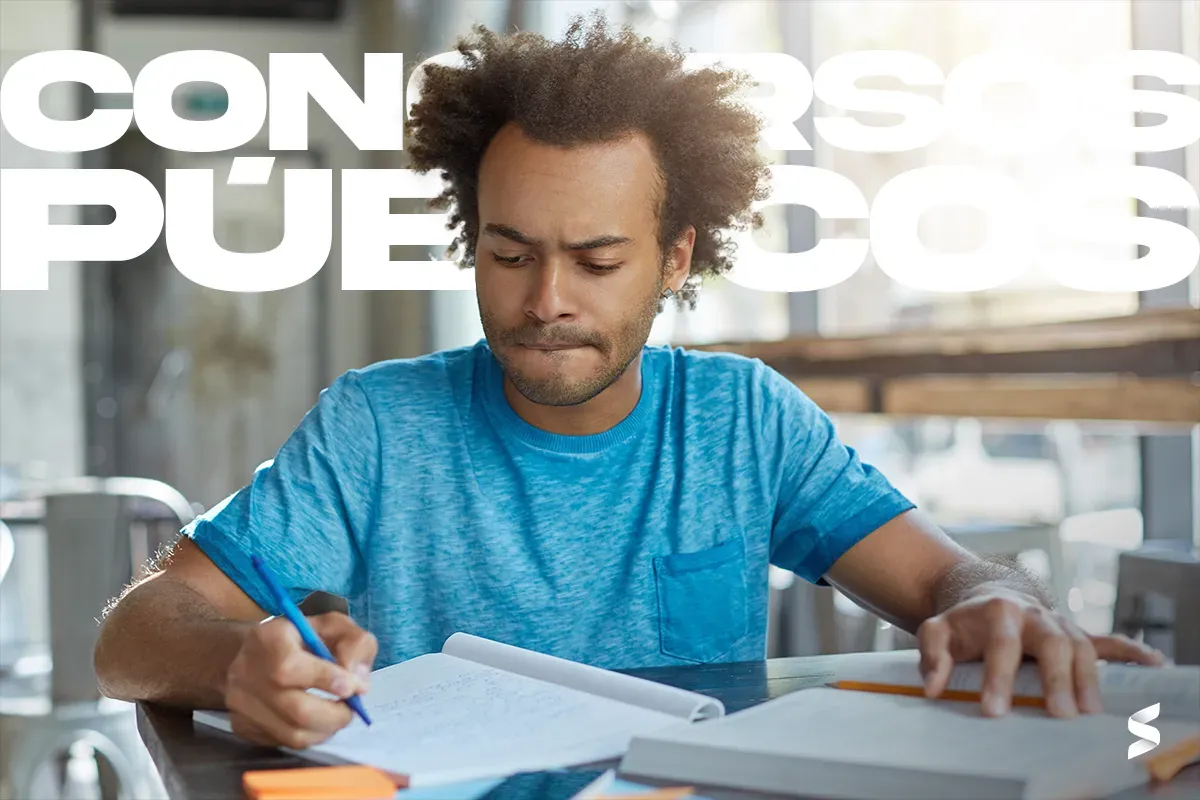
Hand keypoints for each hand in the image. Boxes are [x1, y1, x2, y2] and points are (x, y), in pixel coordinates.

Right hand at [225, 612, 377, 747]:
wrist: (257, 654)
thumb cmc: (301, 638)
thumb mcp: (334, 626)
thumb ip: (354, 644)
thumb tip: (358, 681)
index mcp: (269, 639)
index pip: (290, 668)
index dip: (326, 680)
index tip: (352, 687)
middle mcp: (246, 672)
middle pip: (296, 710)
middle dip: (335, 715)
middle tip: (352, 708)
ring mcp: (240, 703)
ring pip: (292, 734)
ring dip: (326, 729)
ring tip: (337, 715)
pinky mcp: (242, 726)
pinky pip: (284, 742)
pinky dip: (309, 736)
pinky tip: (317, 721)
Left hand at [917, 588, 1163, 717]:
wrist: (989, 597)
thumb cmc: (965, 623)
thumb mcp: (937, 631)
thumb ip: (932, 654)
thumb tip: (933, 687)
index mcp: (999, 613)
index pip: (1000, 645)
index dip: (998, 678)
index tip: (994, 711)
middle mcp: (1034, 615)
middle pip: (1051, 643)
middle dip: (1057, 678)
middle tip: (1059, 713)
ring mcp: (1059, 623)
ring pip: (1081, 646)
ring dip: (1088, 678)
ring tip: (1089, 711)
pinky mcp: (1076, 634)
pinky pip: (1108, 640)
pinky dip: (1130, 651)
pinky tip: (1152, 663)